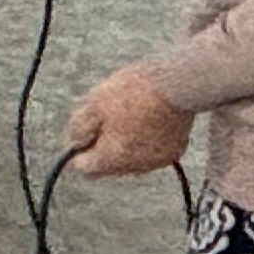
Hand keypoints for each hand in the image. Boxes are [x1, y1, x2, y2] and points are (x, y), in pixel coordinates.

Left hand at [66, 64, 194, 180]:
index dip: (80, 149)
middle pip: (109, 165)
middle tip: (109, 115)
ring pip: (132, 158)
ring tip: (132, 112)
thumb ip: (79, 127)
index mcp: (112, 159)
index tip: (85, 131)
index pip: (84, 168)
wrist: (178, 84)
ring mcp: (157, 162)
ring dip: (127, 143)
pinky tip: (150, 117)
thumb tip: (76, 141)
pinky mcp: (175, 152)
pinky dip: (148, 140)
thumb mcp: (94, 102)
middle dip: (104, 145)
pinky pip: (153, 151)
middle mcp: (134, 168)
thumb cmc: (134, 91)